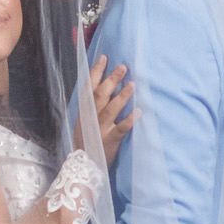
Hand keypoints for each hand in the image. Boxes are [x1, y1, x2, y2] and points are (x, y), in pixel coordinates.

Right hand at [73, 54, 136, 168]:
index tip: (104, 58)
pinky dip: (129, 120)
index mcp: (84, 111)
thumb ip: (93, 105)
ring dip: (122, 96)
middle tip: (123, 67)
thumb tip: (107, 84)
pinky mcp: (110, 141)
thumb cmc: (88, 139)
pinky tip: (139, 111)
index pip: (89, 87)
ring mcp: (100, 129)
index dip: (96, 72)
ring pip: (111, 109)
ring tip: (132, 84)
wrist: (84, 165)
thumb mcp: (85, 121)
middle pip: (100, 95)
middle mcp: (91, 118)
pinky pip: (121, 129)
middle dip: (111, 80)